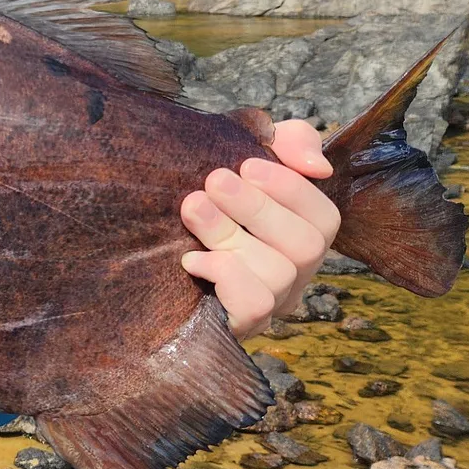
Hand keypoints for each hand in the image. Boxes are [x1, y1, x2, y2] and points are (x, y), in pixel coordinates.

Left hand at [179, 119, 340, 335]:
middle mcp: (295, 273)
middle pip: (306, 246)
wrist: (144, 254)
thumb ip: (288, 144)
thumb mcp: (245, 159)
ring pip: (277, 274)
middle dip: (256, 207)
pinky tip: (191, 259)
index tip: (246, 164)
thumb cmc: (207, 199)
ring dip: (230, 234)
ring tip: (192, 209)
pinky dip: (225, 276)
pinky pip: (254, 306)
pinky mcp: (239, 324)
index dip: (291, 188)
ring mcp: (270, 302)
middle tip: (213, 181)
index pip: (324, 217)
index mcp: (300, 234)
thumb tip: (318, 167)